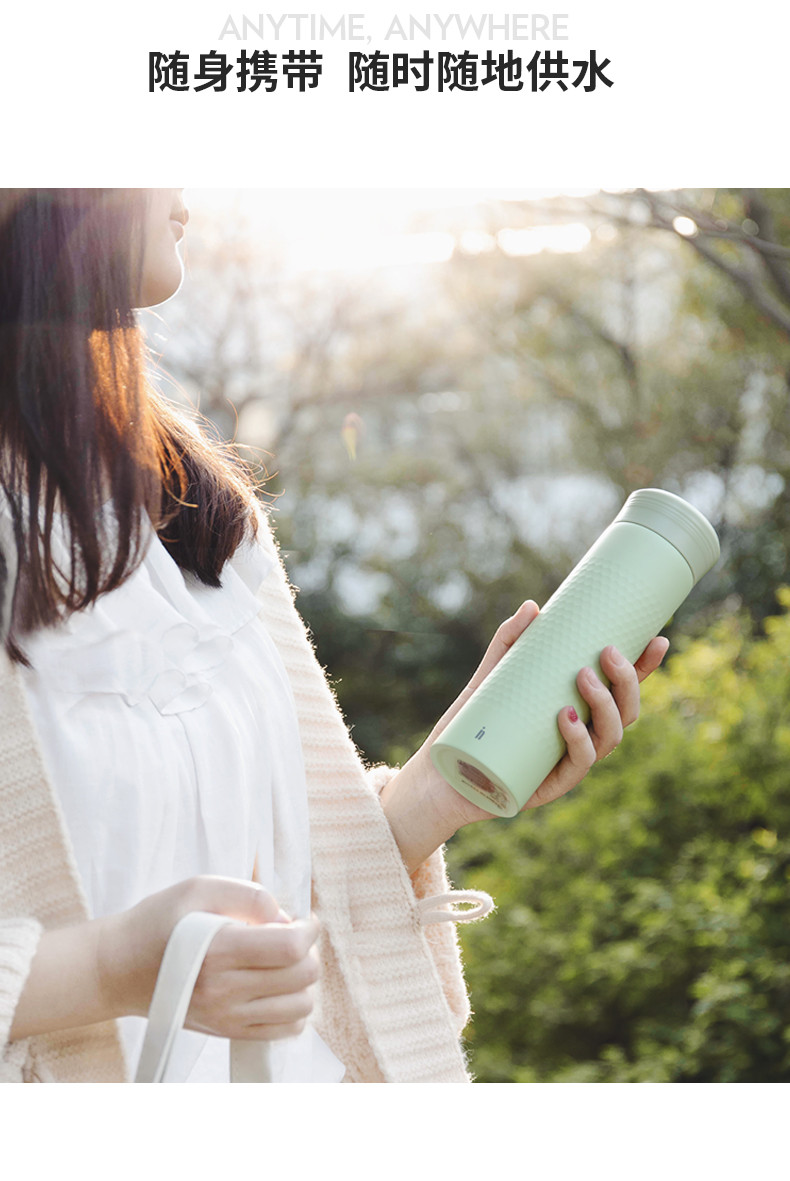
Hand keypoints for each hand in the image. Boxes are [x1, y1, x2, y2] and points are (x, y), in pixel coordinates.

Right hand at [99, 877, 318, 1040]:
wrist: (119, 968)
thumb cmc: (159, 921)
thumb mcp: (199, 888)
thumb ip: (249, 896)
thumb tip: (286, 918)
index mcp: (218, 951)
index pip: (288, 949)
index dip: (308, 930)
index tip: (303, 919)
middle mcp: (224, 991)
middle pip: (301, 976)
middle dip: (308, 951)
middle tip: (291, 936)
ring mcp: (227, 1018)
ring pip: (300, 1006)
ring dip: (302, 981)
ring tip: (282, 962)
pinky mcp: (228, 1032)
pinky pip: (285, 1030)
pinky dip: (293, 1008)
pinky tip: (277, 987)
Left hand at [442, 601, 668, 816]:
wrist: (441, 771)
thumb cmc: (472, 723)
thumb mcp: (491, 675)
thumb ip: (510, 640)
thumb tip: (533, 606)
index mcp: (579, 711)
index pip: (622, 690)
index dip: (646, 669)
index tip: (658, 638)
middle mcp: (582, 738)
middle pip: (625, 713)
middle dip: (626, 682)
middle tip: (606, 652)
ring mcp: (568, 763)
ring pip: (610, 738)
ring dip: (604, 706)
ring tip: (582, 676)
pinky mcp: (548, 785)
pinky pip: (576, 766)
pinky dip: (578, 741)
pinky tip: (567, 718)